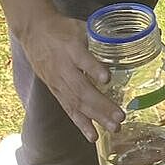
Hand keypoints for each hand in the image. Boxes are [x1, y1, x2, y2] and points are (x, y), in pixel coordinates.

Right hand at [19, 14, 119, 140]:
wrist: (33, 32)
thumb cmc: (62, 29)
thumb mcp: (81, 27)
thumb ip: (102, 38)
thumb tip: (132, 41)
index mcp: (70, 47)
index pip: (82, 59)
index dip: (93, 68)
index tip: (107, 78)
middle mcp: (63, 67)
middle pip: (81, 88)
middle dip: (102, 104)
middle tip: (120, 116)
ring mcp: (58, 82)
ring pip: (77, 102)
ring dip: (96, 117)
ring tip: (114, 128)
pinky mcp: (55, 91)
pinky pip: (68, 109)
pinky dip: (81, 124)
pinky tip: (93, 136)